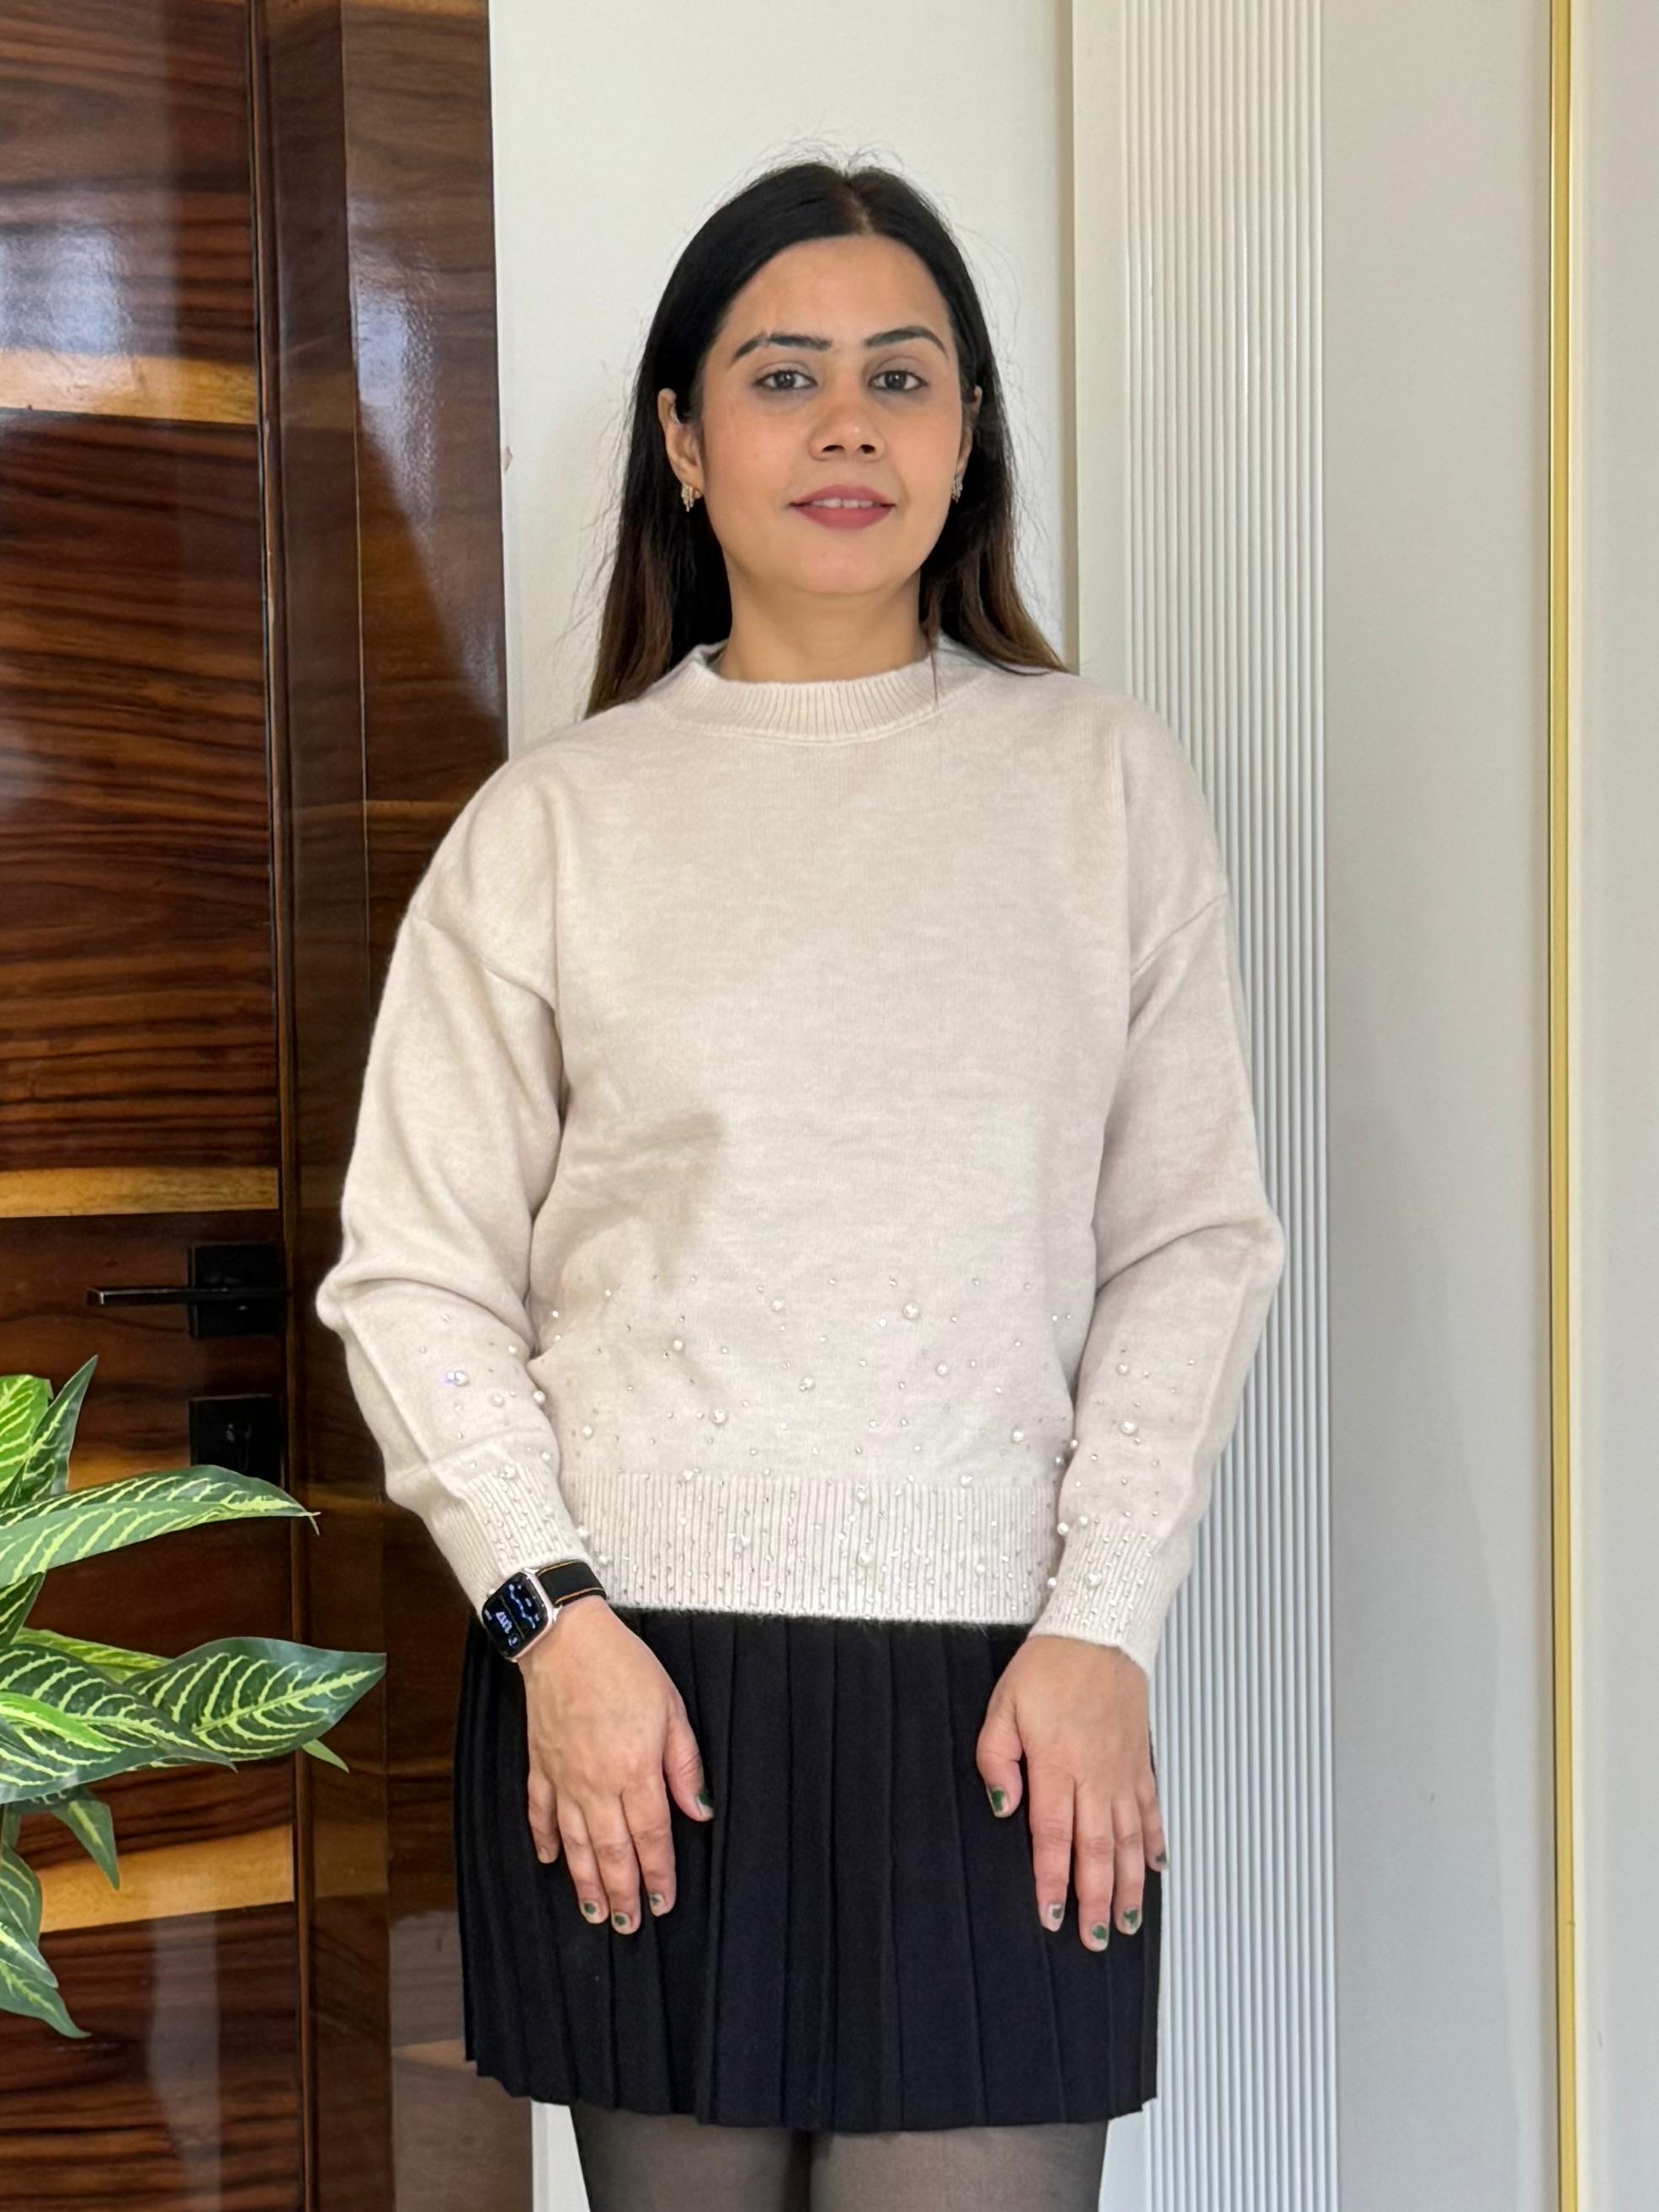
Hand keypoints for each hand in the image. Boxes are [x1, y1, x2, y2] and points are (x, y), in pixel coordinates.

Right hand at [519, 1597, 712, 1933]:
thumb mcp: (671, 1708)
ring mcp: (564, 1778)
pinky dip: (545, 1840)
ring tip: (596, 1913)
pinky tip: (551, 1861)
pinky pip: (540, 1813)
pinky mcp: (540, 1765)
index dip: (660, 1874)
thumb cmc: (623, 1668)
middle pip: (612, 1851)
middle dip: (623, 1892)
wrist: (566, 1640)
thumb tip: (699, 1810)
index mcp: (636, 1770)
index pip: (652, 1836)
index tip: (664, 1903)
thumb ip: (684, 1764)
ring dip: (586, 1882)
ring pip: (577, 1844)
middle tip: (630, 1925)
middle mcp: (597, 1783)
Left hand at [975, 1634, 1166, 1950]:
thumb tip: (1003, 1808)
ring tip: (1124, 1923)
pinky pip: (1150, 1809)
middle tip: (1093, 1940)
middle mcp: (1096, 1775)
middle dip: (1095, 1900)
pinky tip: (1155, 1868)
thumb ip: (997, 1758)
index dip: (1052, 1881)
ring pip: (1128, 1840)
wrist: (1101, 1630)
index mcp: (1057, 1764)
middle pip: (1097, 1850)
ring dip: (1126, 1885)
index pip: (1053, 1836)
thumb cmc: (1050, 1665)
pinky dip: (1154, 1842)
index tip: (1052, 1916)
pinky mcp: (1140, 1760)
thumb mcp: (1004, 1704)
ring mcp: (1123, 1770)